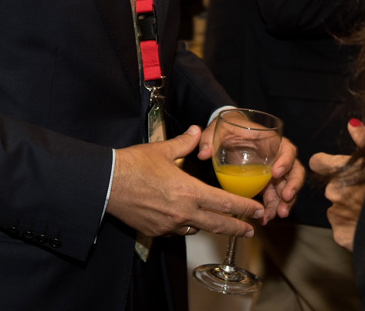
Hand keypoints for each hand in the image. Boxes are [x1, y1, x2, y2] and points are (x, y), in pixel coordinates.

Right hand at [109, 126, 264, 237]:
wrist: (107, 183)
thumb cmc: (133, 165)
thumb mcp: (162, 150)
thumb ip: (185, 144)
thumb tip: (196, 132)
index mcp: (189, 191)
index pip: (226, 203)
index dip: (245, 208)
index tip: (257, 210)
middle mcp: (183, 212)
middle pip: (218, 225)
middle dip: (238, 228)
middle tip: (251, 230)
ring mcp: (169, 225)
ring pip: (197, 229)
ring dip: (209, 226)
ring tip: (216, 222)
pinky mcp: (156, 231)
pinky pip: (178, 231)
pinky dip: (185, 226)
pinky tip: (184, 218)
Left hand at [195, 116, 303, 224]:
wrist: (230, 134)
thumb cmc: (229, 129)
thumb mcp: (219, 129)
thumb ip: (210, 138)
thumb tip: (204, 153)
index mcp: (270, 140)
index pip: (287, 149)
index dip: (285, 161)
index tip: (276, 172)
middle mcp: (277, 156)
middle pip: (295, 170)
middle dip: (293, 185)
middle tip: (285, 197)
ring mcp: (274, 171)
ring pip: (287, 187)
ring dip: (285, 202)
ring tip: (278, 214)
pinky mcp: (267, 183)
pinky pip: (275, 197)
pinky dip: (272, 208)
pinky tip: (265, 218)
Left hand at [309, 119, 364, 250]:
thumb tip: (352, 124)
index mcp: (341, 169)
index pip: (318, 162)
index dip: (326, 164)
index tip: (336, 168)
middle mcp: (333, 191)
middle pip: (333, 187)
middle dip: (346, 189)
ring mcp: (336, 214)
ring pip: (338, 208)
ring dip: (350, 209)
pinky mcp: (340, 234)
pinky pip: (342, 229)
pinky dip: (352, 228)